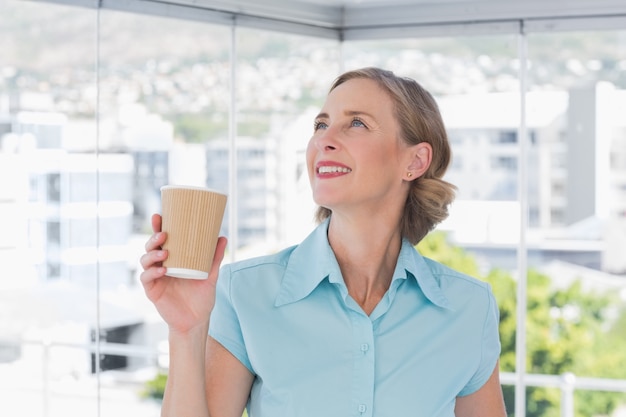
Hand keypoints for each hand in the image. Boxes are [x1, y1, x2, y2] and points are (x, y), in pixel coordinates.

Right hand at [140, 213, 226, 334]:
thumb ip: (215, 257)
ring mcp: (155, 278)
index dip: (158, 227)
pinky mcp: (152, 290)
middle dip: (154, 239)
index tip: (159, 216)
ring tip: (165, 253)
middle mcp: (161, 265)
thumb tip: (222, 237)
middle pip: (151, 247)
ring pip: (145, 260)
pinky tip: (163, 271)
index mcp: (173, 259)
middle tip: (164, 234)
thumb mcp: (211, 274)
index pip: (163, 240)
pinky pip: (147, 278)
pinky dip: (153, 273)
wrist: (197, 321)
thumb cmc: (201, 297)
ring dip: (152, 254)